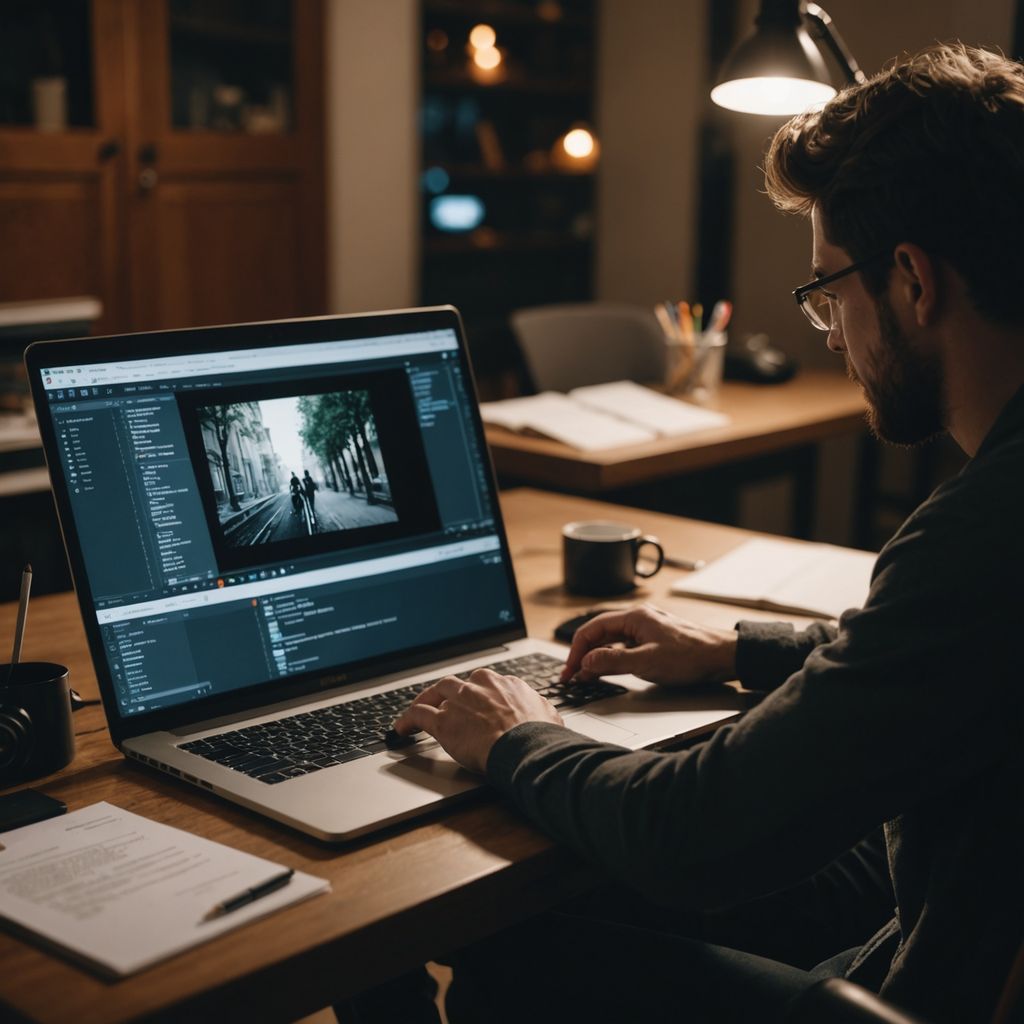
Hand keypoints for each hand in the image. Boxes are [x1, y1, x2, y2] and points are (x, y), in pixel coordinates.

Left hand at [393, 669, 563, 773]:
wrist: (526, 746)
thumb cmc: (539, 735)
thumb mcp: (547, 712)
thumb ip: (538, 707)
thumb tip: (542, 710)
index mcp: (502, 683)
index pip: (482, 683)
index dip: (475, 695)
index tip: (473, 703)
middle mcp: (478, 686)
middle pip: (455, 684)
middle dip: (446, 693)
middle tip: (441, 702)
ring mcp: (458, 702)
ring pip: (434, 695)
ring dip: (425, 702)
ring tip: (418, 711)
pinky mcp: (443, 721)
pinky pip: (418, 715)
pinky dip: (406, 720)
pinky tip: (401, 728)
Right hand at [560, 604, 737, 687]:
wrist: (723, 657)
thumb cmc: (691, 655)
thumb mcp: (647, 662)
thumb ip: (613, 660)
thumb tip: (587, 662)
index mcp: (634, 618)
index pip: (593, 629)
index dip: (577, 650)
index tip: (569, 669)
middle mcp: (638, 620)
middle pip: (600, 634)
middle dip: (583, 654)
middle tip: (572, 674)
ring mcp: (646, 630)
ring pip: (612, 641)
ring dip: (596, 657)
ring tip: (585, 675)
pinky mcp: (654, 642)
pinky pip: (624, 647)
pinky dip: (612, 658)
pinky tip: (608, 670)